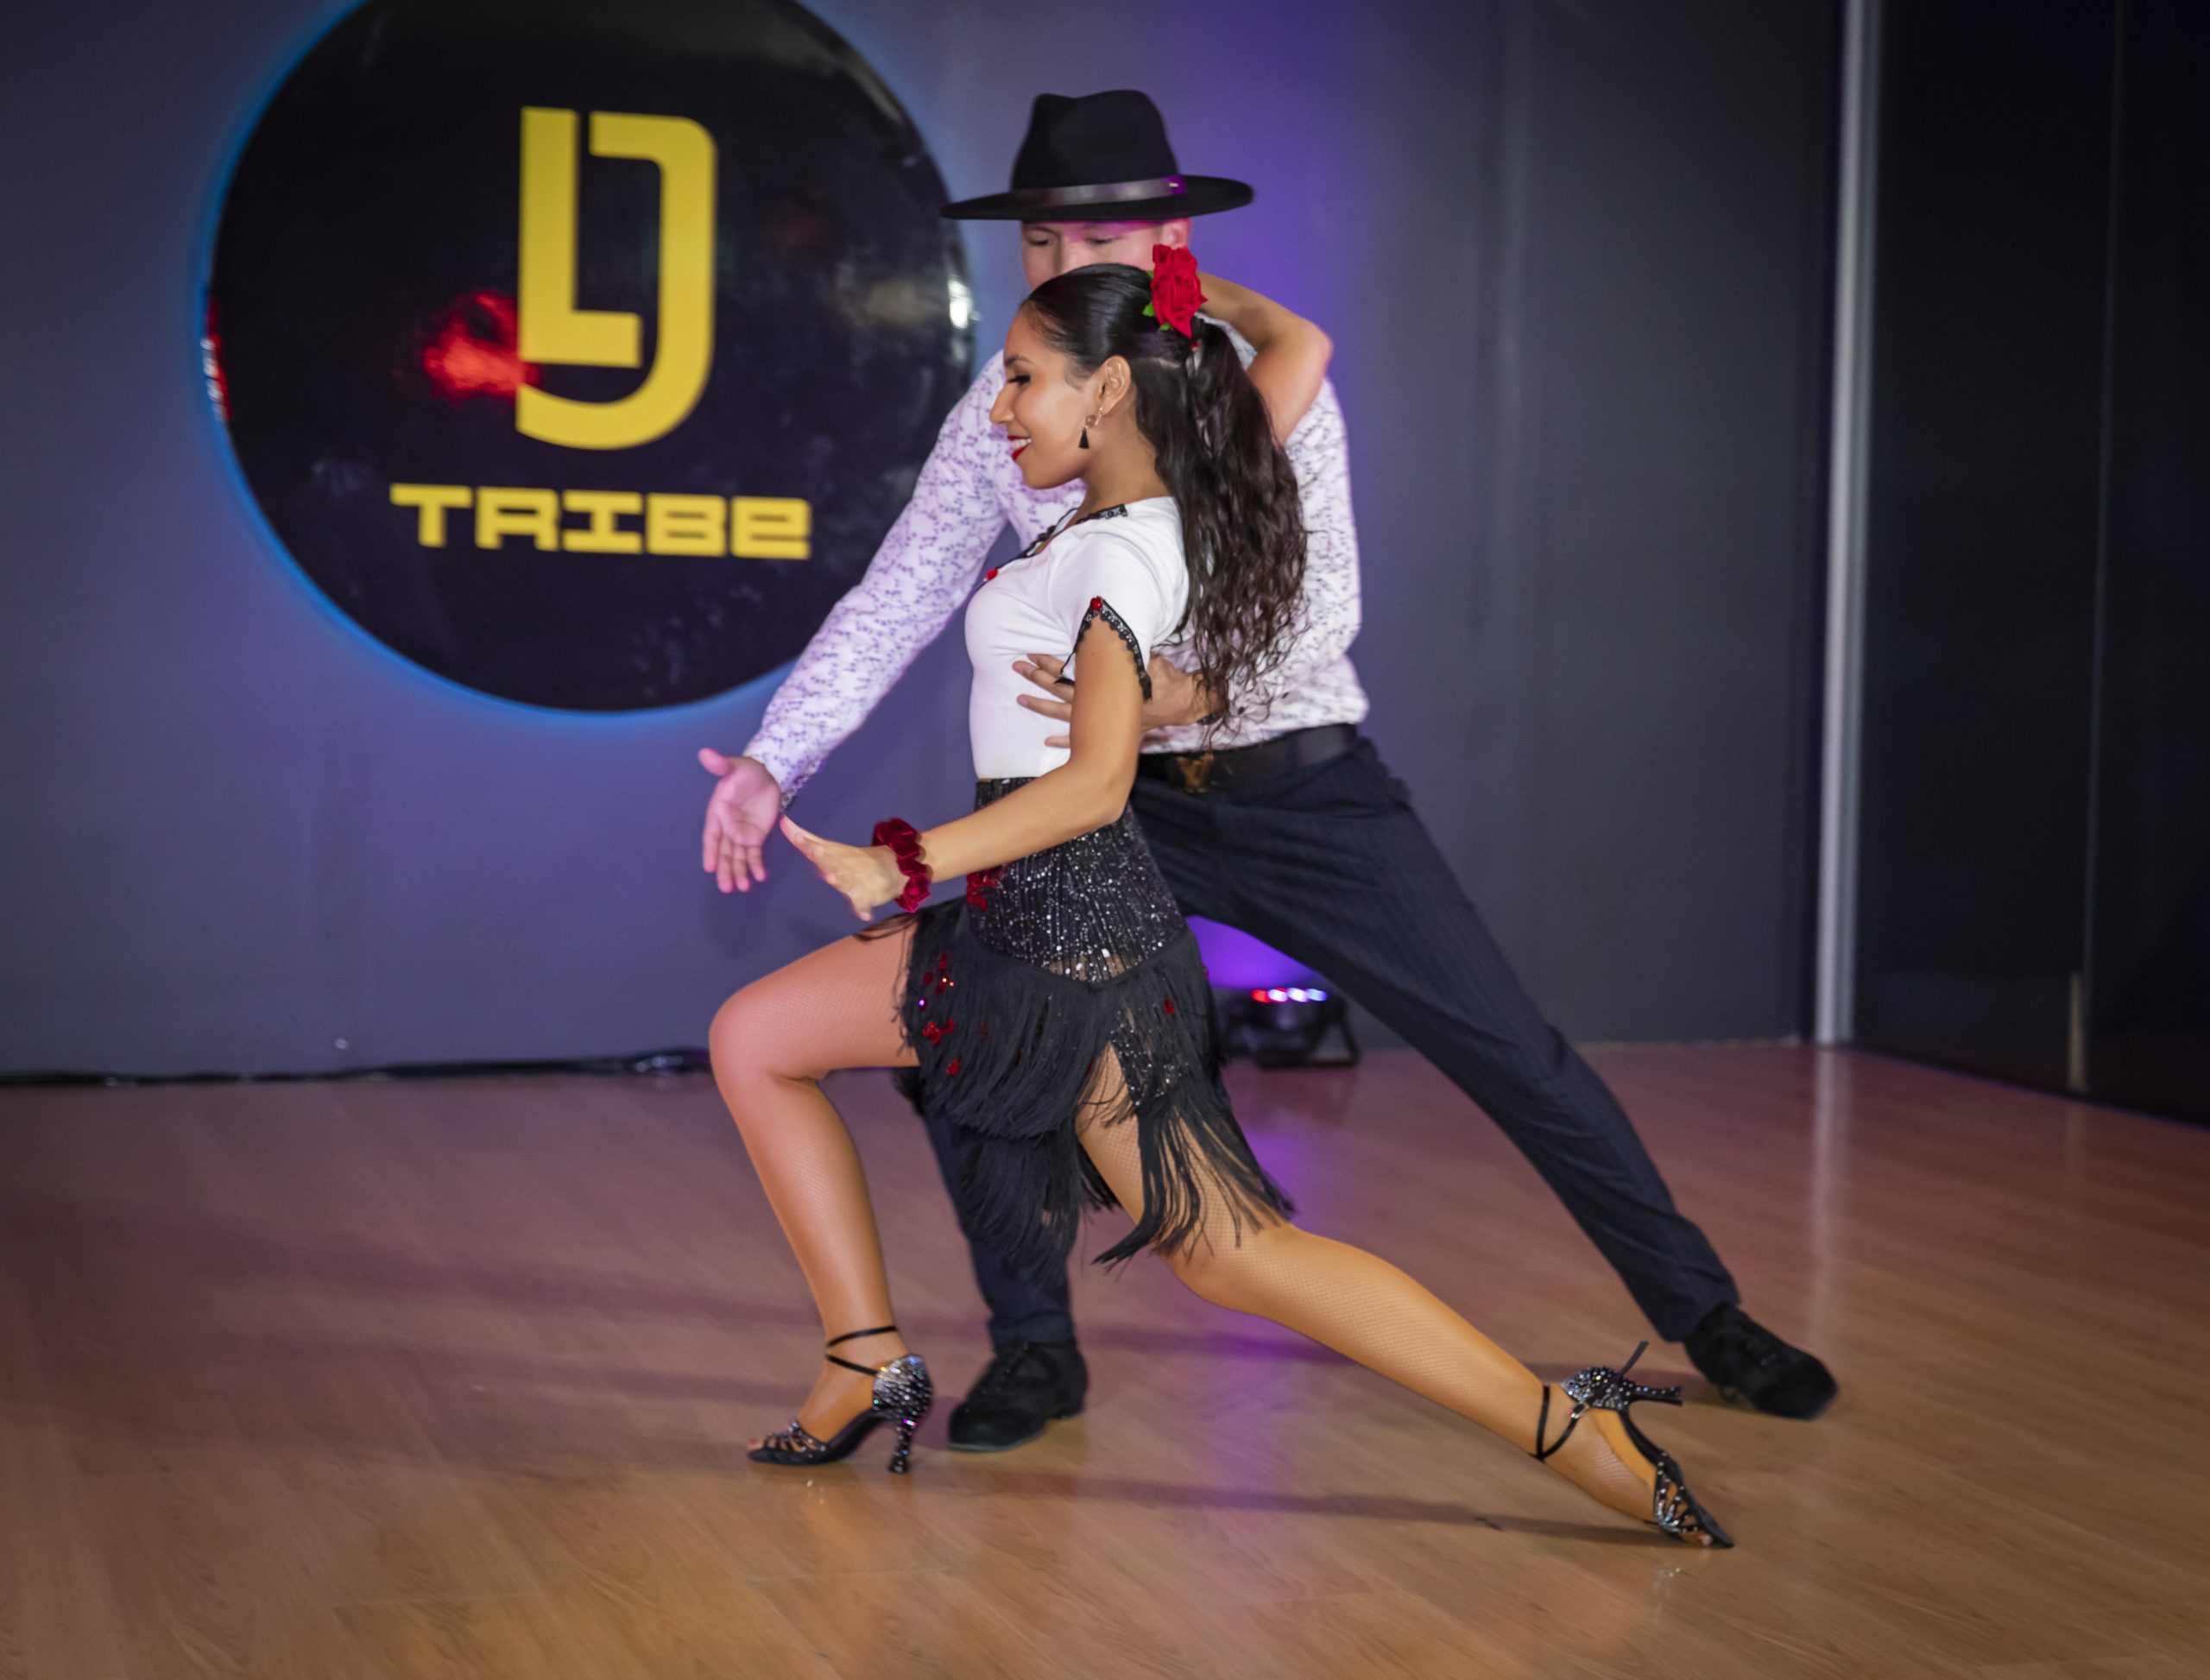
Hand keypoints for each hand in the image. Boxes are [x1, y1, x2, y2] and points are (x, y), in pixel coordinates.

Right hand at [698, 750, 781, 892]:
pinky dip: (756, 865)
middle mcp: (728, 827)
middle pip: (724, 852)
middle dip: (725, 869)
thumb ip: (721, 765)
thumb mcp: (734, 766)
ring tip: (742, 888)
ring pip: (738, 857)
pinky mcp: (757, 836)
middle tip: (726, 888)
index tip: (710, 867)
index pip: (712, 835)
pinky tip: (760, 877)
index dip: (711, 851)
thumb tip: (705, 753)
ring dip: (739, 872)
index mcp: (718, 813)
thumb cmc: (746, 771)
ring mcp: (742, 834)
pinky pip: (755, 854)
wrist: (767, 774)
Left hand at [779, 816, 903, 920]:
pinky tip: (864, 915)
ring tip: (832, 878)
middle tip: (817, 851)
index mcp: (833, 854)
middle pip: (831, 861)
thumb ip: (807, 838)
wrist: (891, 867)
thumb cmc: (853, 858)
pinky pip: (864, 904)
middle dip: (824, 857)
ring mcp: (855, 881)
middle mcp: (843, 866)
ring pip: (846, 881)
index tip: (800, 837)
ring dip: (840, 880)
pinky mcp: (866, 896)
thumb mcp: (830, 847)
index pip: (818, 848)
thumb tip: (783, 822)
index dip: (808, 844)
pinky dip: (864, 909)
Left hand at [1012, 653, 1216, 746]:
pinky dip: (1064, 741)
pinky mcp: (1109, 732)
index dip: (1050, 662)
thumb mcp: (1147, 657)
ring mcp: (1101, 720)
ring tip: (1019, 698)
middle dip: (1038, 678)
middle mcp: (1098, 703)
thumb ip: (1126, 649)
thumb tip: (1111, 632)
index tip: (1032, 654)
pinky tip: (1046, 742)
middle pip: (1061, 690)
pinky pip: (1081, 739)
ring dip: (1041, 706)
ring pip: (1064, 712)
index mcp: (1105, 683)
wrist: (1183, 703)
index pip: (1070, 671)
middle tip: (1017, 667)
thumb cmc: (1165, 679)